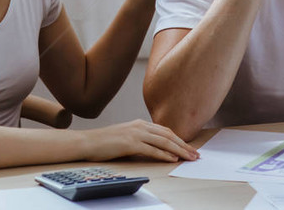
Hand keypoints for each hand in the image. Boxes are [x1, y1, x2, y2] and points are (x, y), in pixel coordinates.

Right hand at [82, 119, 199, 162]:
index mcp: (139, 123)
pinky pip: (152, 150)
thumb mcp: (125, 136)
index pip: (165, 130)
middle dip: (184, 145)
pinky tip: (172, 159)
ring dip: (179, 150)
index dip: (179, 139)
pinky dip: (164, 155)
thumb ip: (140, 139)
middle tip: (195, 154)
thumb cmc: (105, 142)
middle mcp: (140, 126)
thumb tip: (154, 148)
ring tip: (189, 157)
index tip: (188, 147)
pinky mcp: (130, 143)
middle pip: (168, 135)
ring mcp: (135, 134)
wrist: (88, 141)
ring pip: (163, 142)